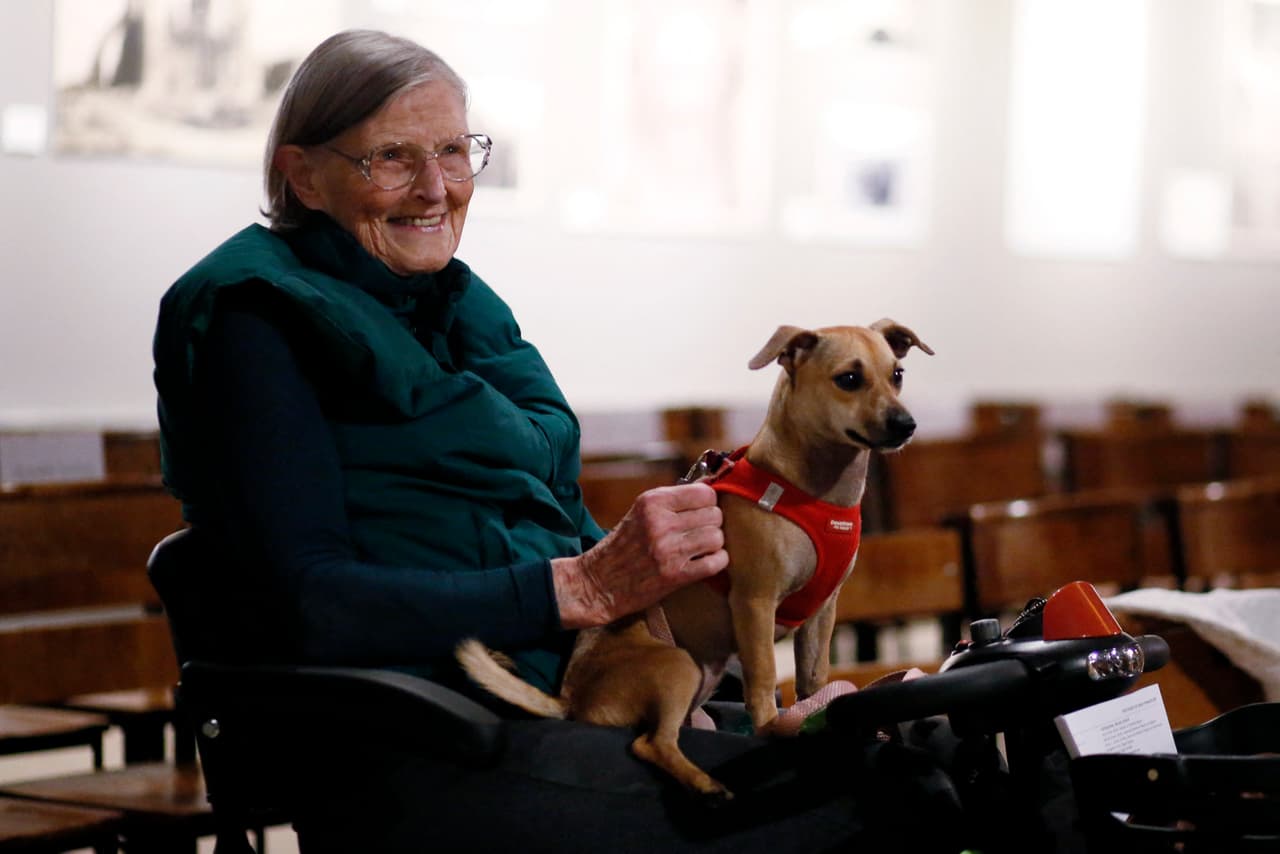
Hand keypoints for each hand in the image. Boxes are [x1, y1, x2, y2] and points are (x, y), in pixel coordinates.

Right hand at [552, 482, 727, 627]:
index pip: (705, 493)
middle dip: (712, 524)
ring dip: (713, 544)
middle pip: (715, 515)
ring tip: (700, 548)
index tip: (701, 511)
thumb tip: (711, 484)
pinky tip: (704, 562)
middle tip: (699, 532)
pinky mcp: (675, 575)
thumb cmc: (623, 545)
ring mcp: (668, 550)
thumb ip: (673, 499)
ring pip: (717, 538)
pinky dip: (716, 562)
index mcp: (652, 502)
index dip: (708, 503)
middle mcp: (660, 523)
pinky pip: (715, 563)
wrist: (599, 583)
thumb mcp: (641, 512)